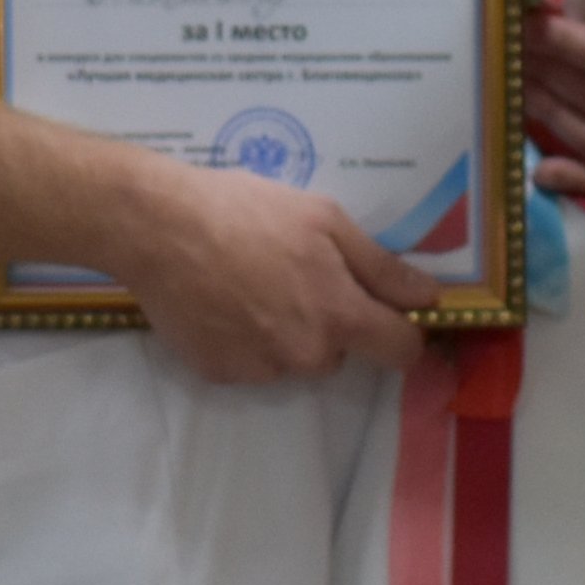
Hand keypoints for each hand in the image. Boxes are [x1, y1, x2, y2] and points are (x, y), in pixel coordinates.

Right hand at [109, 159, 430, 384]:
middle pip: (339, 353)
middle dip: (328, 322)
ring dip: (284, 333)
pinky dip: (242, 340)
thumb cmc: (245, 210)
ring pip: (292, 359)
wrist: (156, 226)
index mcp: (338, 315)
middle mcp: (304, 355)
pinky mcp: (217, 373)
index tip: (386, 313)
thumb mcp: (324, 220)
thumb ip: (381, 266)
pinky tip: (220, 301)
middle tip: (292, 275)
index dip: (402, 331)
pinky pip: (250, 363)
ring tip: (248, 284)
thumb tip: (427, 298)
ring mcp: (258, 369)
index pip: (401, 352)